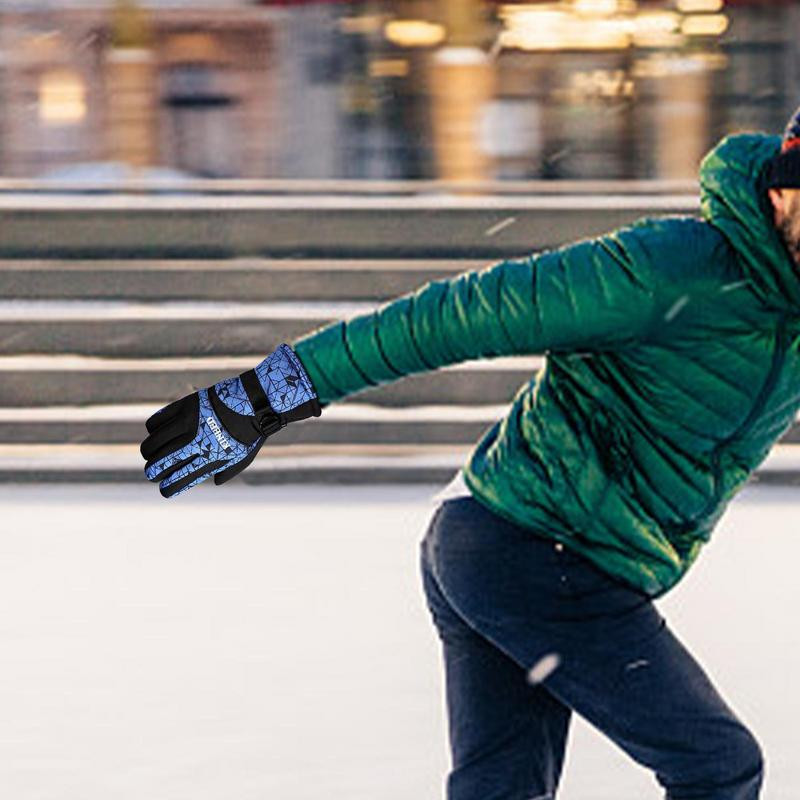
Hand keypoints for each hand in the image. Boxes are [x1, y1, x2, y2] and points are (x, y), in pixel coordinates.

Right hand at [140, 343, 320, 496]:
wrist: (255, 402)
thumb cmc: (250, 432)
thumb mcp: (243, 457)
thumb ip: (227, 471)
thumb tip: (213, 481)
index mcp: (209, 459)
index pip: (180, 480)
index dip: (168, 488)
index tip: (164, 490)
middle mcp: (196, 442)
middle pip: (161, 463)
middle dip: (153, 472)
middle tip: (151, 473)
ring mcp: (188, 423)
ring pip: (153, 443)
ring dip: (148, 452)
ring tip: (149, 454)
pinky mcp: (184, 406)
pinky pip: (156, 422)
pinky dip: (153, 430)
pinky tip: (156, 433)